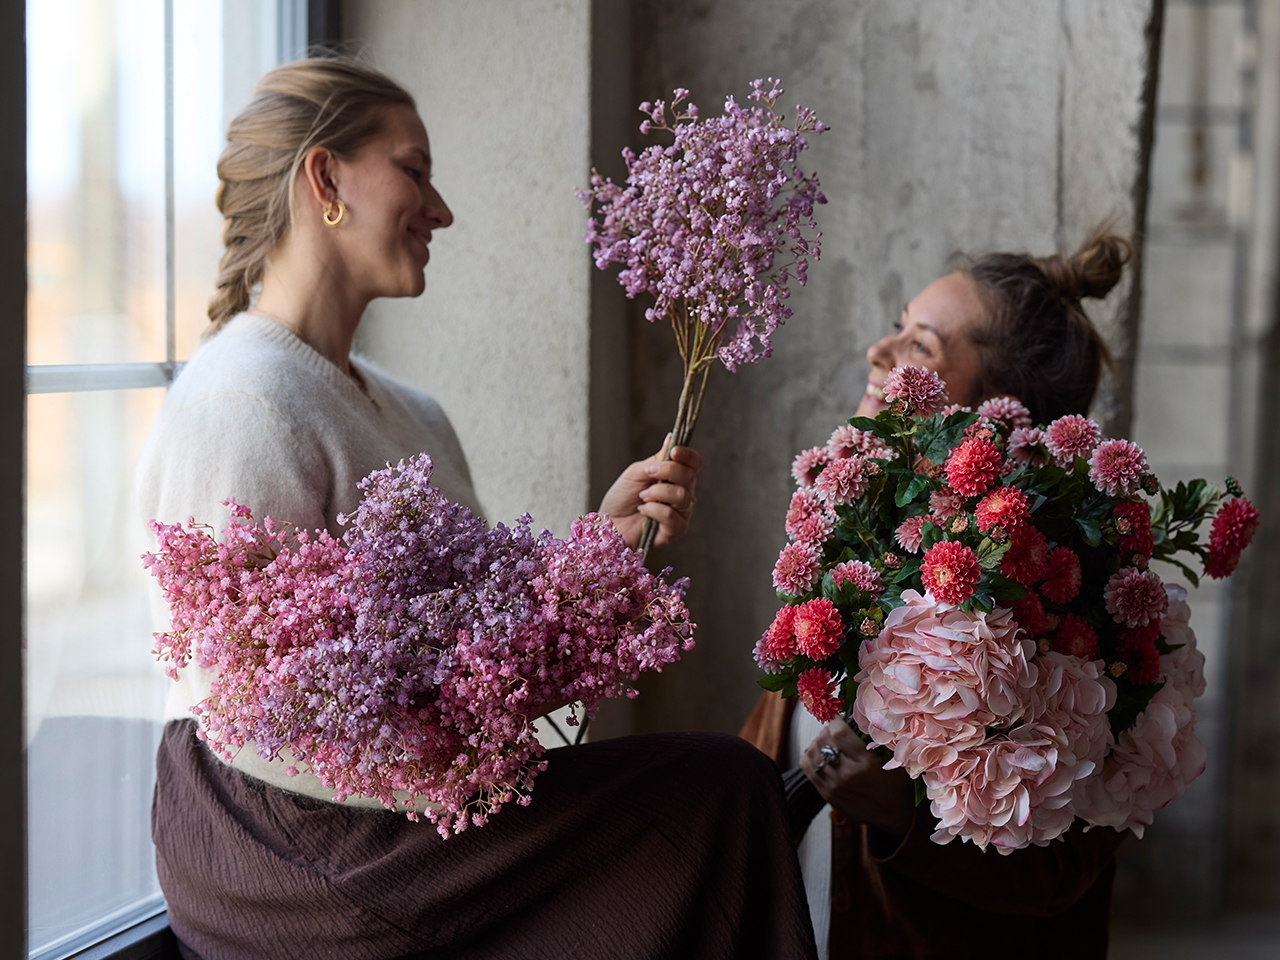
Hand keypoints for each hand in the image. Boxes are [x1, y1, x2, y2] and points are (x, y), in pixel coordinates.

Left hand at [600, 436, 703, 549]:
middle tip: (648, 473)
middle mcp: (682, 493)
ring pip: (682, 496)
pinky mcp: (675, 531)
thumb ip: (656, 459)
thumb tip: (671, 438)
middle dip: (668, 471)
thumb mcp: (636, 473)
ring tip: (642, 496)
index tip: (674, 452)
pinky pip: (671, 516)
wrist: (609, 522)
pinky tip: (643, 510)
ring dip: (658, 493)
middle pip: (690, 477)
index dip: (688, 455)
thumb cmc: (621, 498)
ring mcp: (681, 513)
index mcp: (675, 477)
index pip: (694, 463)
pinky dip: (654, 510)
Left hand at [800, 717, 916, 837]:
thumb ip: (874, 740)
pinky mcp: (826, 794)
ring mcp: (834, 786)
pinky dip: (810, 756)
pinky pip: (807, 768)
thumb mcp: (892, 760)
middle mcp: (847, 775)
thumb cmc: (895, 785)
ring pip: (812, 753)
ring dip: (817, 743)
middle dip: (826, 731)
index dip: (835, 720)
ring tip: (827, 743)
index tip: (838, 718)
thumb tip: (856, 718)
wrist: (892, 816)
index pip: (838, 732)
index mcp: (865, 764)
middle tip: (834, 731)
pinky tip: (820, 755)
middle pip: (823, 741)